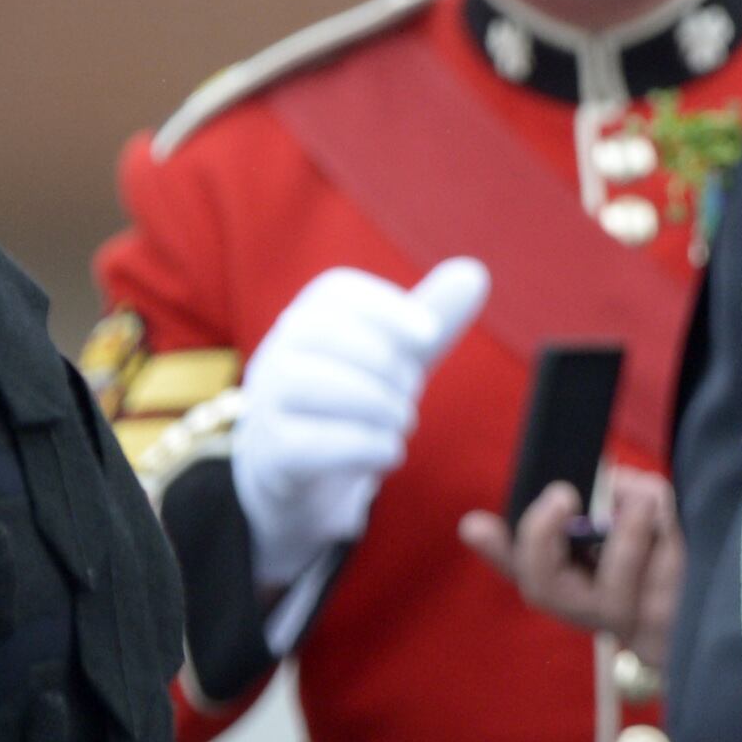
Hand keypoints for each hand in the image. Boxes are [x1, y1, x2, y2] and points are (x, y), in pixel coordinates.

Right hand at [232, 258, 489, 597]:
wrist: (305, 469)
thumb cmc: (357, 396)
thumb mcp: (398, 356)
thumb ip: (435, 318)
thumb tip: (474, 272)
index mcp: (309, 315)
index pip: (337, 290)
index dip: (387, 308)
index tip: (429, 333)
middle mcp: (278, 350)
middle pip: (322, 332)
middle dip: (384, 362)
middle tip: (412, 391)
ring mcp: (266, 401)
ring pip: (310, 384)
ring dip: (376, 404)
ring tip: (403, 420)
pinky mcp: (272, 452)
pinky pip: (310, 443)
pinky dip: (364, 446)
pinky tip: (388, 451)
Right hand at [460, 468, 680, 655]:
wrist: (725, 602)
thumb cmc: (676, 547)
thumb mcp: (643, 511)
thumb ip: (617, 496)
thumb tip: (613, 488)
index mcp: (570, 576)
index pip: (519, 565)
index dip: (494, 549)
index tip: (474, 524)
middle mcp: (589, 608)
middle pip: (544, 590)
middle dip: (542, 539)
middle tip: (560, 495)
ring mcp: (627, 625)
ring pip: (610, 593)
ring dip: (626, 536)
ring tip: (643, 497)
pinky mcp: (666, 630)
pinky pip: (658, 590)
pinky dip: (666, 543)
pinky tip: (670, 519)